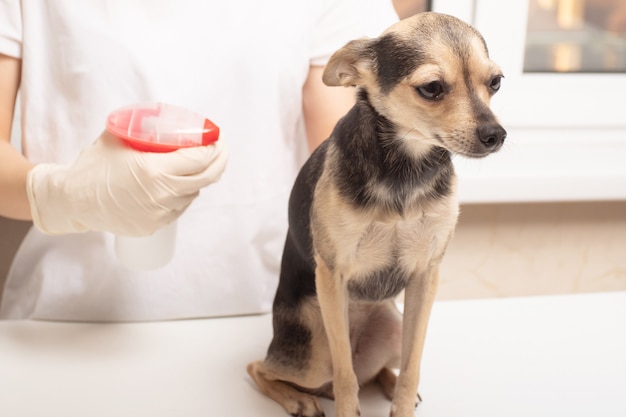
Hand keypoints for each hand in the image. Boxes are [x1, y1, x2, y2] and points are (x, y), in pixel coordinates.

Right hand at [26, 131, 227, 235]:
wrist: (72, 200)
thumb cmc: (93, 167)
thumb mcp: (118, 138)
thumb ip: (143, 128)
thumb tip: (163, 117)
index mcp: (155, 170)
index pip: (200, 159)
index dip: (214, 147)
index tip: (217, 137)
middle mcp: (163, 194)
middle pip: (206, 177)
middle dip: (219, 161)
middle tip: (221, 150)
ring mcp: (161, 213)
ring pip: (194, 193)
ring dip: (199, 178)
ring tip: (197, 165)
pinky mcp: (156, 225)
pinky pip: (180, 207)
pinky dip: (184, 194)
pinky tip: (180, 184)